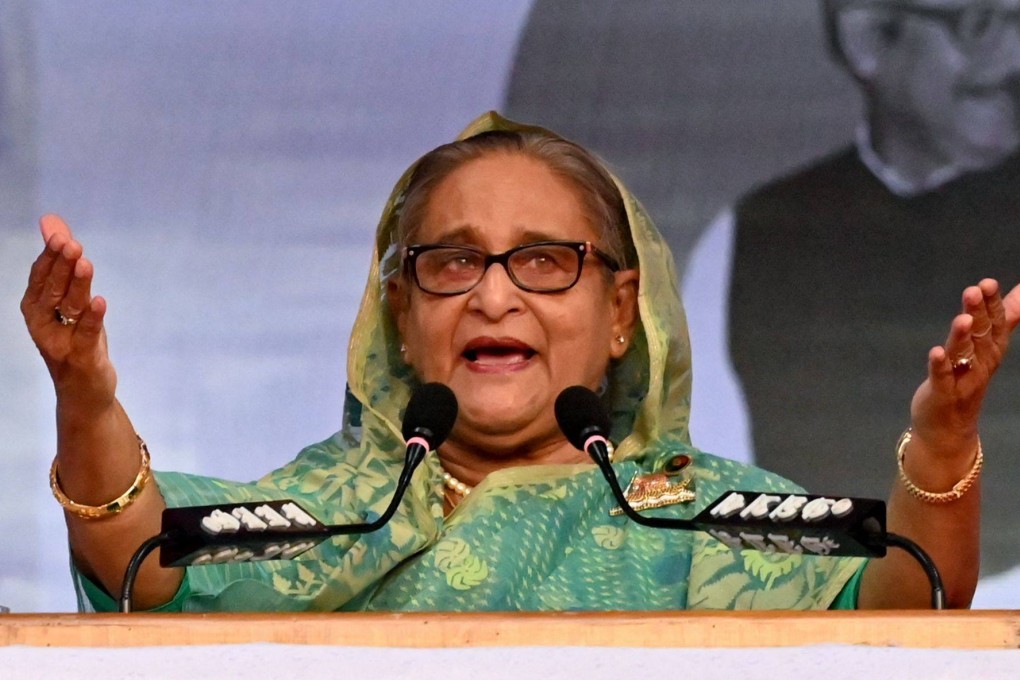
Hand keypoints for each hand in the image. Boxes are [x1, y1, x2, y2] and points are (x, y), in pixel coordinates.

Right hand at [20, 214, 116, 412]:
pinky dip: (93, 318)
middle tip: (72, 244)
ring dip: (77, 285)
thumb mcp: (70, 300)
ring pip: (69, 308)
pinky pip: (87, 334)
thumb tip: (52, 221)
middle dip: (62, 266)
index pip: (41, 276)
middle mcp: (42, 323)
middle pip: (53, 290)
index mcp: (36, 308)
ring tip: (85, 264)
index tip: (59, 233)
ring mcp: (60, 342)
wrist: (84, 391)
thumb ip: (62, 262)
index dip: (50, 255)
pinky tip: (100, 301)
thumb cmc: (76, 339)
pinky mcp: (82, 357)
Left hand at [910, 279, 1019, 456]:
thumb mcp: (987, 349)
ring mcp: (962, 380)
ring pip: (964, 355)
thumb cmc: (966, 380)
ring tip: (963, 318)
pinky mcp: (942, 393)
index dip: (993, 304)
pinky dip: (939, 365)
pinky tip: (935, 351)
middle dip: (980, 313)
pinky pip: (942, 378)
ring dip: (962, 336)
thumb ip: (1003, 319)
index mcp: (990, 351)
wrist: (949, 429)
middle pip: (981, 336)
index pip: (996, 325)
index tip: (989, 283)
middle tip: (976, 291)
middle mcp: (980, 364)